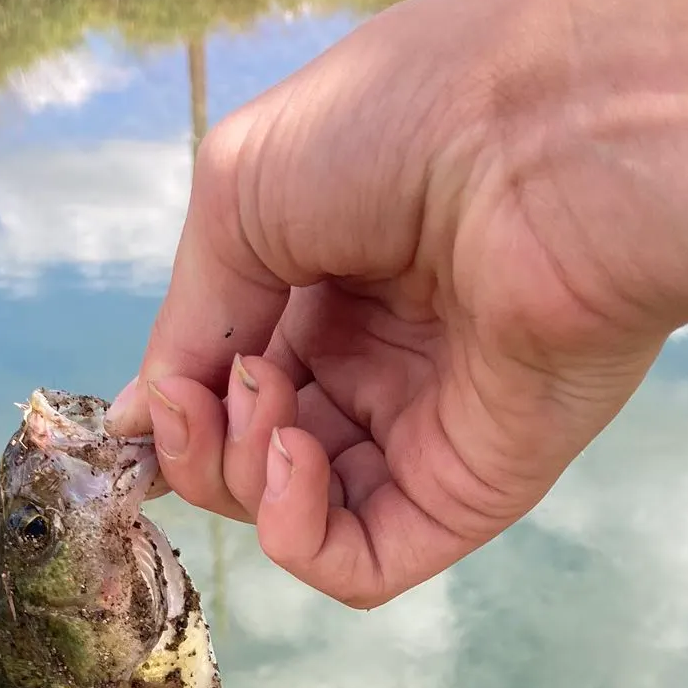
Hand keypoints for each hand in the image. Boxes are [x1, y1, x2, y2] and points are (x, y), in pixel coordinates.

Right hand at [104, 0, 670, 607]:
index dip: (176, 401)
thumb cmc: (400, 126)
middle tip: (203, 392)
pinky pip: (360, 561)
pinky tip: (293, 458)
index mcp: (327, 280)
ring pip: (291, 512)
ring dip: (239, 472)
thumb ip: (189, 319)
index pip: (230, 375)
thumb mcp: (240, 190)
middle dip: (199, 437)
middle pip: (250, 451)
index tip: (135, 413)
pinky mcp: (470, 491)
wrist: (552, 142)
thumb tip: (136, 417)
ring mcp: (422, 429)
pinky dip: (296, 533)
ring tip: (264, 397)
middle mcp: (375, 359)